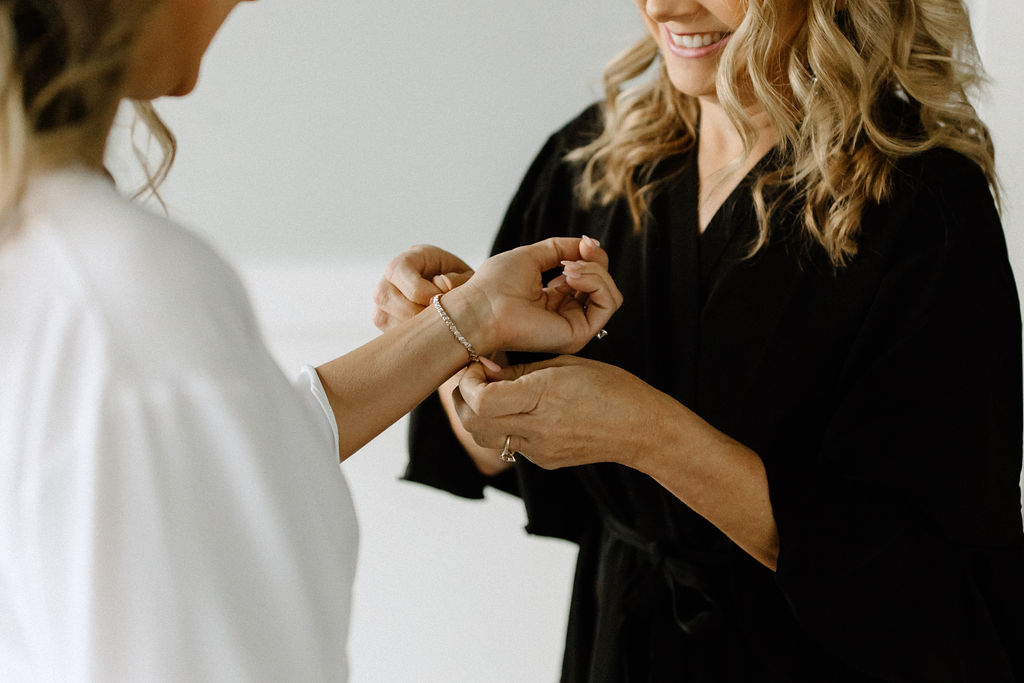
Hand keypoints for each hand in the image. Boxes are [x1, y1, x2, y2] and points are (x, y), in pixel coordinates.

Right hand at [373, 245, 473, 331]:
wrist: (462, 300)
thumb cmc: (466, 286)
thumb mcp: (470, 279)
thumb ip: (460, 280)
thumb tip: (443, 284)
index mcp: (412, 258)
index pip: (398, 269)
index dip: (417, 289)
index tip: (439, 301)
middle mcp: (391, 277)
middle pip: (384, 295)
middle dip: (413, 312)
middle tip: (438, 321)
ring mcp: (384, 300)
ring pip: (382, 317)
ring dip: (410, 327)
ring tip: (435, 329)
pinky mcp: (384, 320)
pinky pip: (388, 333)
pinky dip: (408, 339)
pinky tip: (427, 337)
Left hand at [443, 236, 622, 355]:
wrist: (479, 308)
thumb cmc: (494, 284)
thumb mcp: (533, 255)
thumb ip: (562, 249)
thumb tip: (591, 243)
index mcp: (555, 299)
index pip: (589, 278)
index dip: (590, 257)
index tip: (582, 244)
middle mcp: (566, 314)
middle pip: (603, 285)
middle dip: (595, 262)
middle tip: (575, 256)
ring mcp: (573, 326)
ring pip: (610, 294)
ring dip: (595, 272)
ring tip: (568, 269)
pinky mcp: (578, 335)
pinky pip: (607, 304)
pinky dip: (596, 282)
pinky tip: (571, 277)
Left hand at [452, 355, 668, 469]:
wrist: (640, 428)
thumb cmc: (610, 386)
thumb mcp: (565, 364)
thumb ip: (521, 369)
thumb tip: (484, 368)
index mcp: (543, 396)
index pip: (481, 399)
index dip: (468, 382)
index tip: (476, 368)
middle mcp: (537, 428)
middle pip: (472, 423)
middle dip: (463, 399)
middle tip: (474, 381)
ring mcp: (539, 450)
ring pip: (485, 438)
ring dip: (478, 416)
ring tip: (492, 396)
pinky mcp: (544, 461)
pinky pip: (509, 445)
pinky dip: (503, 427)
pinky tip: (519, 411)